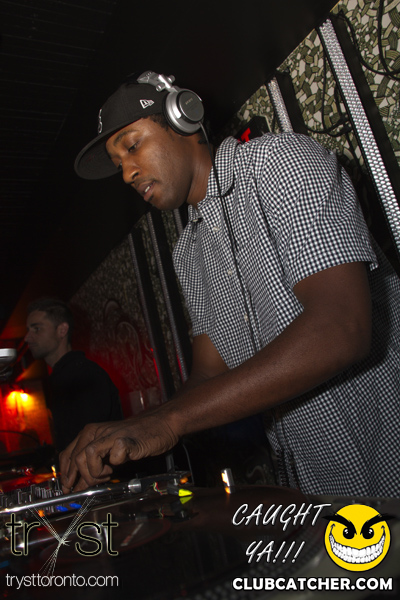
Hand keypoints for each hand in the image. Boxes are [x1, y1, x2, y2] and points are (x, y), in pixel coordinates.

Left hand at [59, 409, 178, 492]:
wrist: (161, 423)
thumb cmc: (138, 435)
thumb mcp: (110, 447)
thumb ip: (95, 461)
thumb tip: (81, 483)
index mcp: (92, 432)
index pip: (68, 454)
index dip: (65, 474)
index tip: (67, 487)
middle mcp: (99, 432)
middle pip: (76, 457)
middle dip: (79, 477)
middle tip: (88, 486)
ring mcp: (112, 435)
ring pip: (88, 455)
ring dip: (94, 471)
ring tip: (106, 474)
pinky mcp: (126, 441)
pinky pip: (114, 456)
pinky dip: (115, 464)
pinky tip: (120, 465)